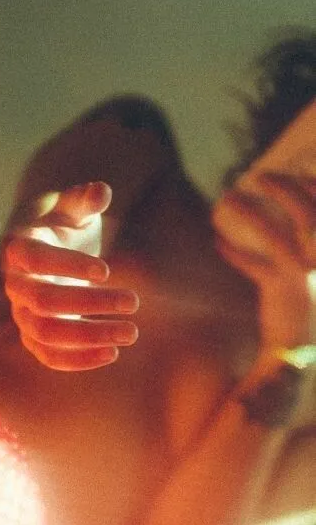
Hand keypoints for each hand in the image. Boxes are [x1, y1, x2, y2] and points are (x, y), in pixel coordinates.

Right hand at [3, 182, 139, 371]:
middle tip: (133, 302)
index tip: (107, 271)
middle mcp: (15, 285)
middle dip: (89, 304)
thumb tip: (101, 191)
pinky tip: (112, 353)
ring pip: (46, 334)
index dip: (68, 266)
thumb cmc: (66, 226)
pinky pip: (48, 357)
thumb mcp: (75, 208)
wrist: (48, 254)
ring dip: (89, 337)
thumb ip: (86, 199)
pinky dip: (78, 361)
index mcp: (19, 248)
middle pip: (43, 302)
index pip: (36, 260)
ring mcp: (21, 315)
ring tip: (131, 332)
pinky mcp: (34, 339)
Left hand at [213, 172, 315, 347]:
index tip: (298, 174)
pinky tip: (217, 242)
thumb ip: (311, 248)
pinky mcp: (280, 289)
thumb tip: (302, 222)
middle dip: (285, 189)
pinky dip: (234, 252)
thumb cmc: (311, 309)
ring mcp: (304, 275)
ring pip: (273, 235)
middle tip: (261, 177)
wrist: (305, 349)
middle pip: (307, 214)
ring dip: (249, 213)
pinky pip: (254, 264)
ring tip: (229, 199)